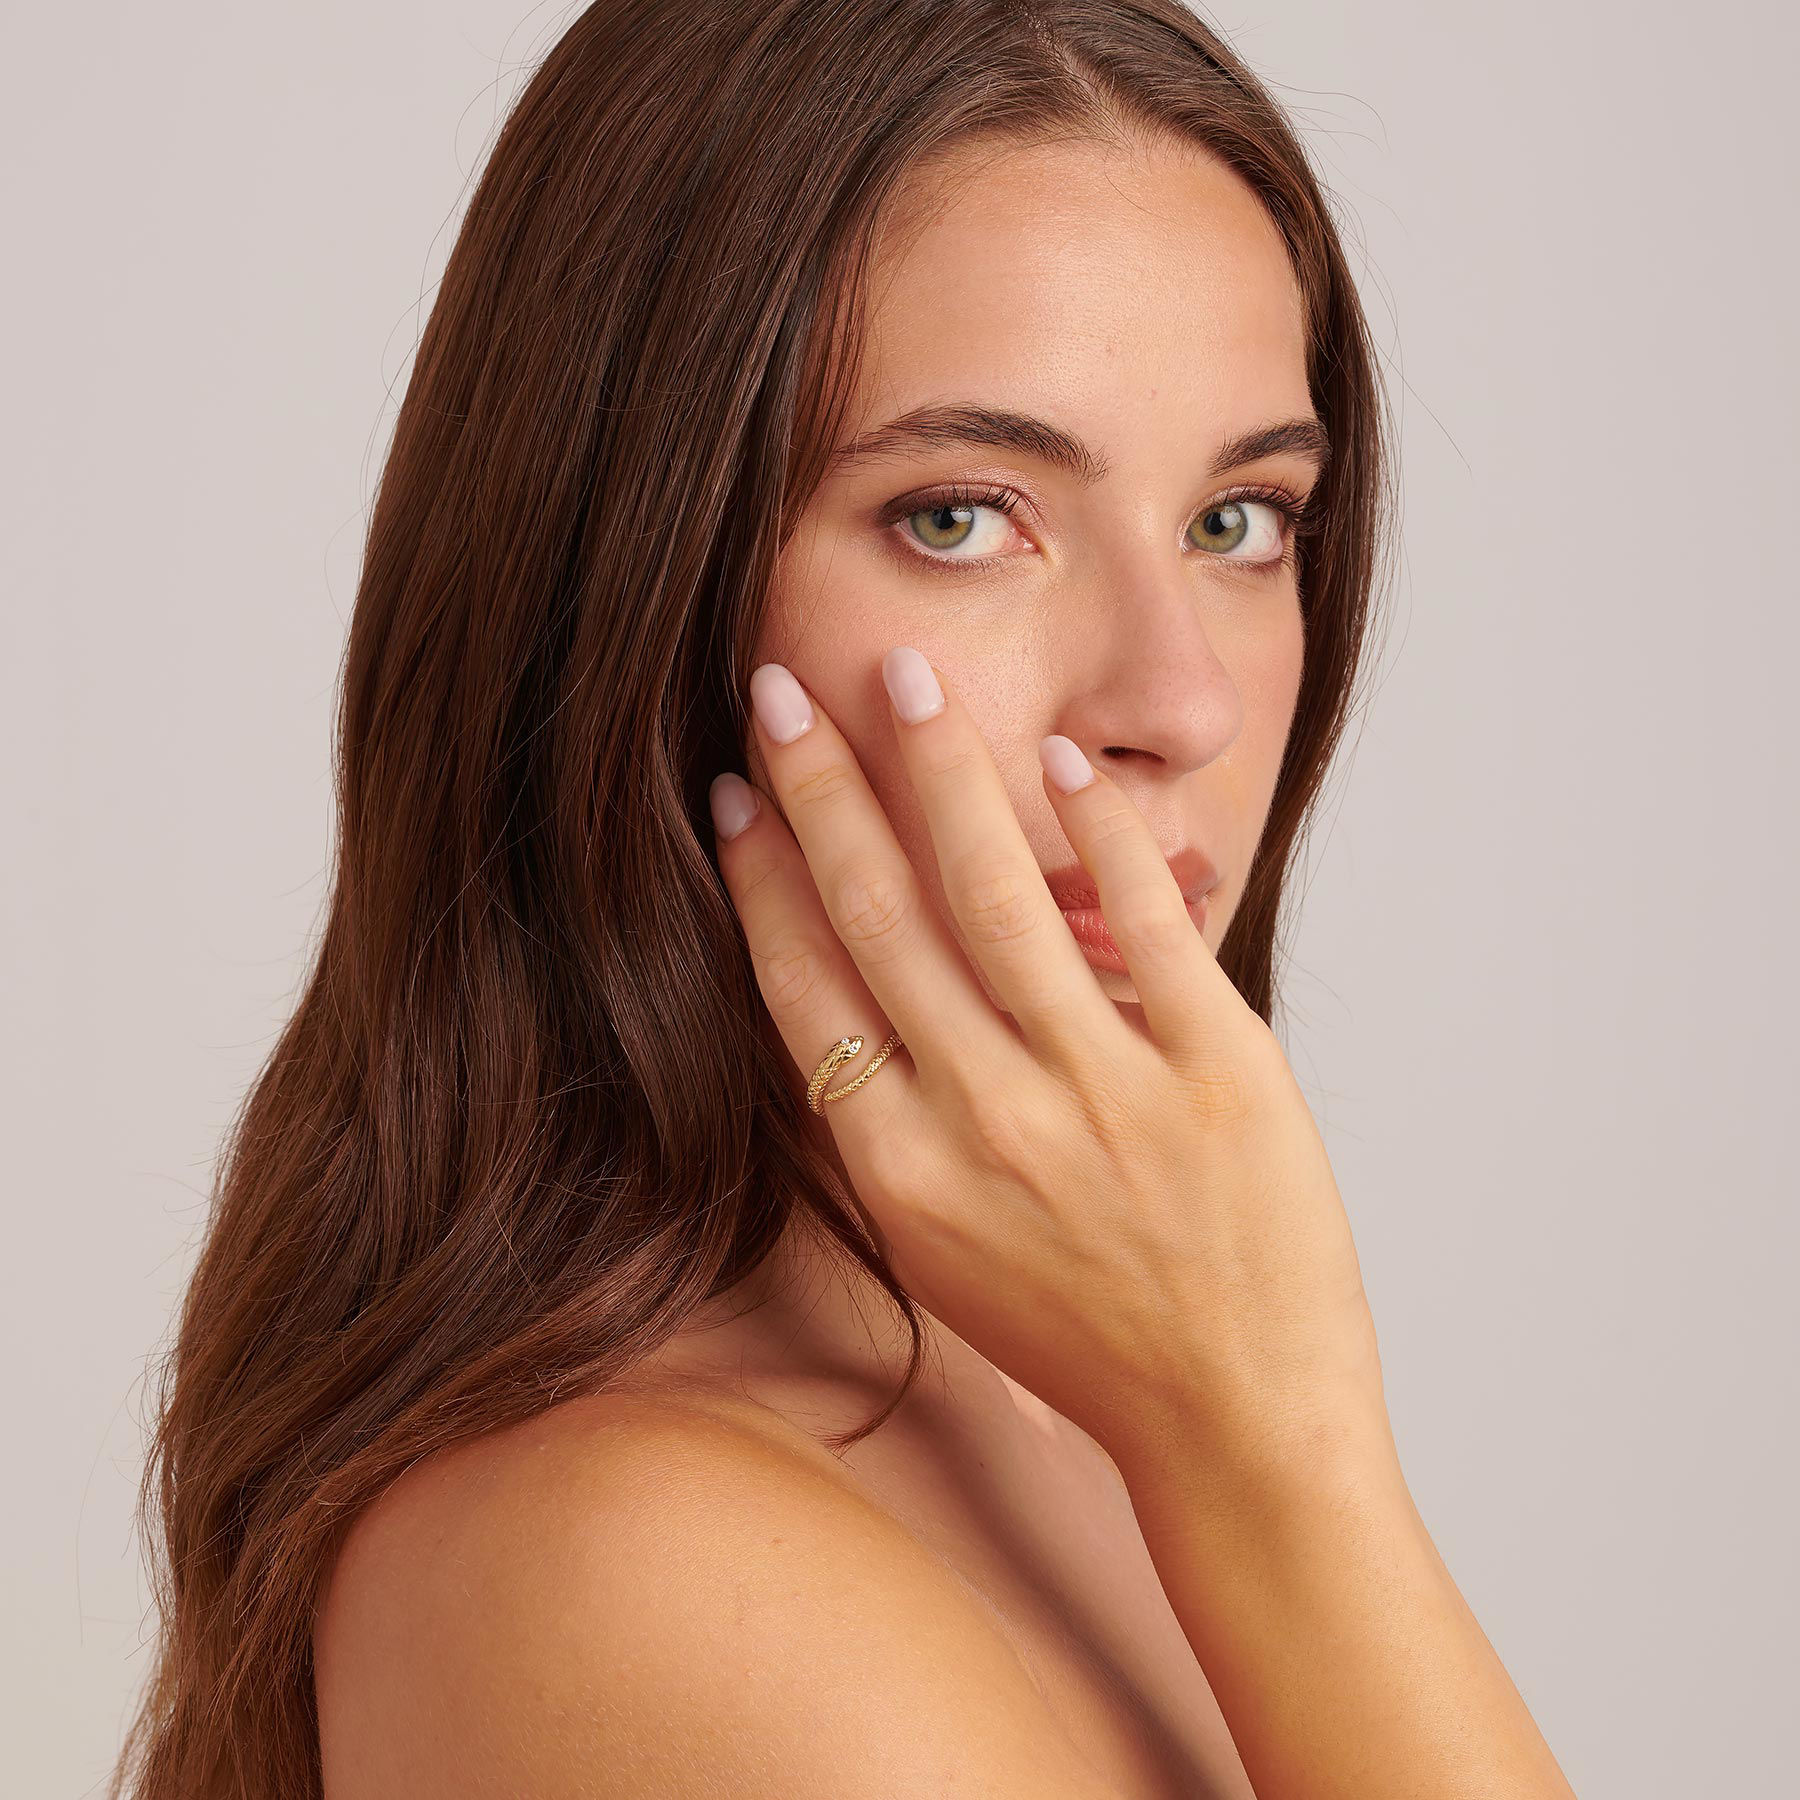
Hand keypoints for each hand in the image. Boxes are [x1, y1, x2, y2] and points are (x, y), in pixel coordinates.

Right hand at [708, 648, 1388, 1475]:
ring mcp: (1104, 1091)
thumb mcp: (949, 1254)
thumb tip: (847, 1002)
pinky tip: (1057, 759)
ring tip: (904, 678)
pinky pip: (1145, 922)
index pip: (806, 987)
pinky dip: (1100, 831)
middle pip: (879, 915)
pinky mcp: (1217, 1069)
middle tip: (783, 685)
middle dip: (821, 786)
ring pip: (996, 893)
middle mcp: (985, 1122)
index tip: (735, 792)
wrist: (1239, 1426)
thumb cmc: (1085, 1342)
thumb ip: (895, 1130)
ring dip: (938, 771)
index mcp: (904, 1173)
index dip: (762, 876)